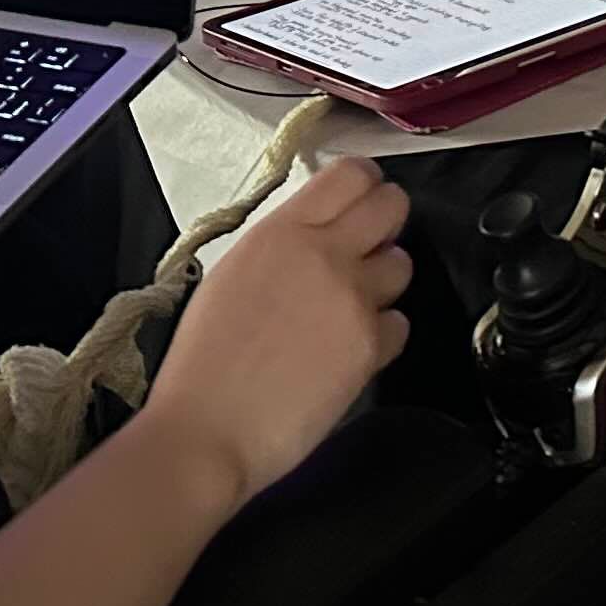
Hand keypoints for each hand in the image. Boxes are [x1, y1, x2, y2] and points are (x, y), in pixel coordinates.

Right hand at [144, 159, 416, 510]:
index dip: (365, 182)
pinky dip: (383, 333)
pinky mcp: (371, 346)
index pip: (350, 175)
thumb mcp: (232, 276)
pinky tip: (348, 348)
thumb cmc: (202, 364)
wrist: (206, 431)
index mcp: (281, 233)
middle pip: (392, 206)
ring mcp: (353, 300)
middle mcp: (324, 256)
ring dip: (383, 279)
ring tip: (349, 305)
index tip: (363, 196)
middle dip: (387, 221)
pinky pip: (400, 322)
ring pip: (403, 264)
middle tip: (369, 243)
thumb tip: (316, 235)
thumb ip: (282, 247)